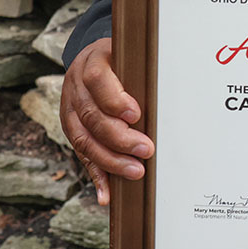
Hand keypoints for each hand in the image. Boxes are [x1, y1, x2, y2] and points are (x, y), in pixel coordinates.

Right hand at [60, 37, 154, 205]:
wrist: (91, 59)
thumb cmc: (120, 58)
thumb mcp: (129, 54)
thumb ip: (142, 69)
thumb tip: (177, 88)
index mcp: (92, 62)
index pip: (97, 80)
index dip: (114, 99)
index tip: (136, 114)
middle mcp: (75, 87)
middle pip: (92, 116)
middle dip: (120, 138)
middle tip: (146, 150)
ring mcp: (69, 110)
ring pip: (84, 139)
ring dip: (110, 160)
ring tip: (134, 171)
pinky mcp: (71, 129)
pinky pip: (81, 155)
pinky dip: (95, 177)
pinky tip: (107, 194)